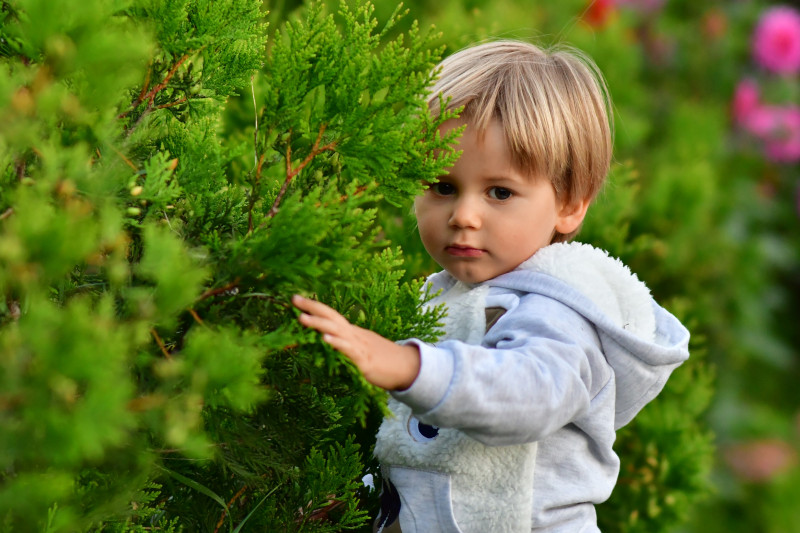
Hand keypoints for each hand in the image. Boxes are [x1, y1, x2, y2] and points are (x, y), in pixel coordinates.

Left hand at [292, 295, 420, 390]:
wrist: (408, 368)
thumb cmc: (383, 360)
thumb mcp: (360, 350)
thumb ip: (344, 346)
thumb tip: (325, 344)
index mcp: (351, 332)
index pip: (330, 315)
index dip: (314, 307)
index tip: (295, 299)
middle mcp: (354, 335)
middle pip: (331, 316)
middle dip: (312, 307)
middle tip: (294, 298)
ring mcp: (359, 346)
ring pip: (337, 331)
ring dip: (319, 324)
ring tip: (302, 318)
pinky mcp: (364, 361)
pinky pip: (349, 350)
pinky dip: (337, 343)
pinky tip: (325, 340)